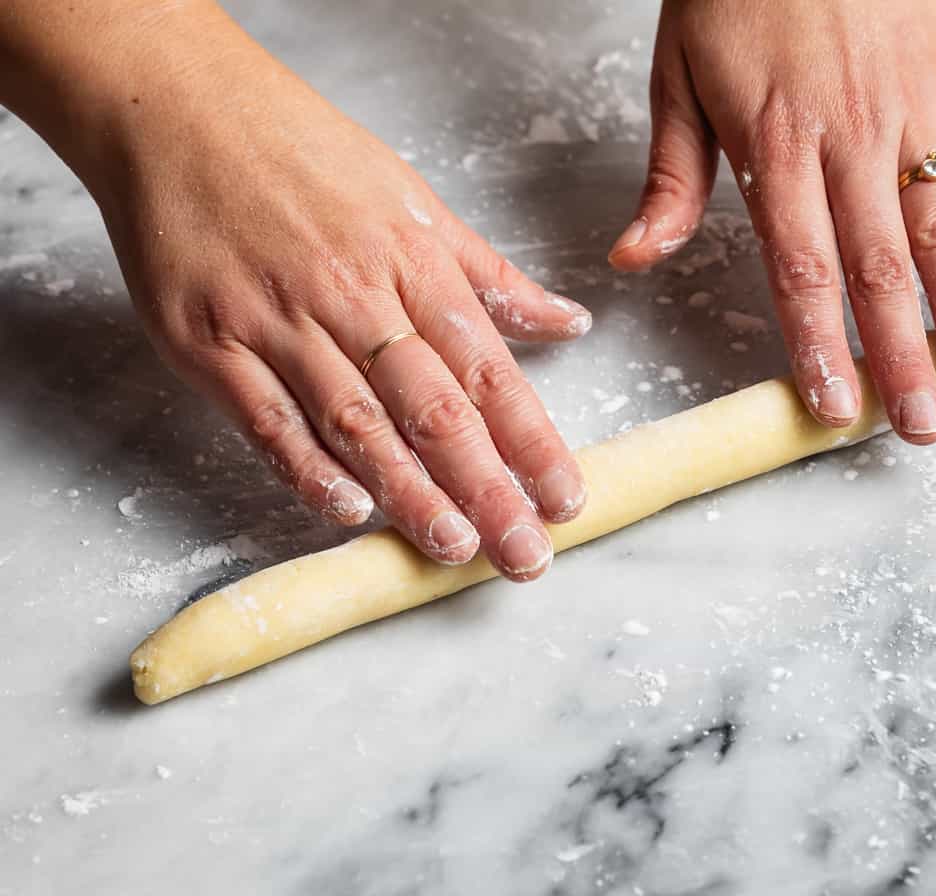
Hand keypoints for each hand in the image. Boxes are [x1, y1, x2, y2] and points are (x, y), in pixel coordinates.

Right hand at [48, 6, 590, 574]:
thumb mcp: (416, 203)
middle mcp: (354, 298)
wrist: (176, 113)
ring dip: (410, 492)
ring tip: (453, 547)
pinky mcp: (208, 343)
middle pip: (434, 409)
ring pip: (357, 423)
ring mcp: (278, 323)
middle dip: (487, 489)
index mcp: (414, 265)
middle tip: (523, 555)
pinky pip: (268, 421)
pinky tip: (348, 511)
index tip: (566, 499)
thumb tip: (571, 322)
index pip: (490, 370)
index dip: (533, 442)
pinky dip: (307, 469)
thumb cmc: (304, 156)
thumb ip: (492, 278)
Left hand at [610, 0, 935, 443]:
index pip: (799, 266)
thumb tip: (635, 261)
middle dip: (903, 355)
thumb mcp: (677, 76)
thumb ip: (668, 177)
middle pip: (878, 267)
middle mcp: (848, 138)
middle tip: (922, 426)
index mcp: (773, 144)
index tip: (836, 408)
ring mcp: (910, 110)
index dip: (821, 345)